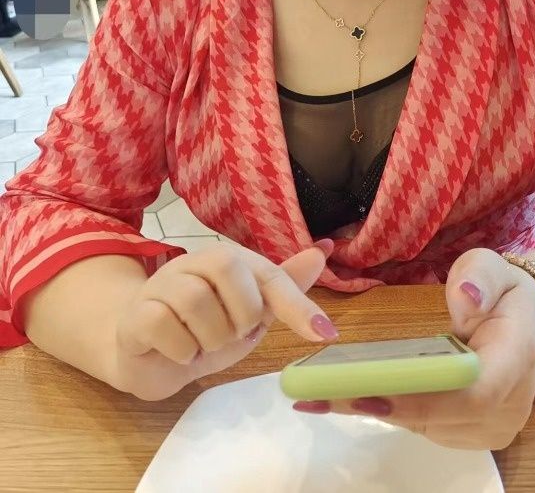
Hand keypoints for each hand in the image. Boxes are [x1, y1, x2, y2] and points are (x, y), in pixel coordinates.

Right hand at [113, 239, 337, 400]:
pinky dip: (180, 349)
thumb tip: (323, 250)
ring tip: (203, 346)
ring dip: (209, 338)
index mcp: (228, 260)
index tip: (325, 333)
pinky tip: (180, 353)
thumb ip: (284, 287)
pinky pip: (162, 324)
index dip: (298, 303)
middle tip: (232, 334)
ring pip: (195, 300)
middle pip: (229, 270)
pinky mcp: (137, 313)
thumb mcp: (251, 313)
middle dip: (241, 314)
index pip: (269, 274)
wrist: (149, 354)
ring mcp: (162, 285)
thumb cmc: (205, 329)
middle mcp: (194, 263)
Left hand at [293, 248, 534, 449]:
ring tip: (321, 396)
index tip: (373, 394)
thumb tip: (465, 298)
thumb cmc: (502, 290)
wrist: (521, 319)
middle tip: (324, 394)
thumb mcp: (492, 265)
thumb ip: (479, 276)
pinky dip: (387, 412)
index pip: (474, 393)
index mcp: (515, 358)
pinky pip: (425, 426)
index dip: (425, 398)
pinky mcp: (469, 432)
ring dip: (376, 411)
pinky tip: (346, 397)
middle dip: (383, 405)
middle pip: (442, 417)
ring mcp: (489, 426)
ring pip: (428, 426)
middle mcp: (507, 405)